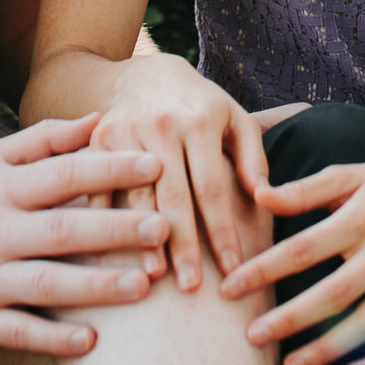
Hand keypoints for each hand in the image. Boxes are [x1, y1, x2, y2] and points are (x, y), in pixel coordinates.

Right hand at [0, 113, 172, 355]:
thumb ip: (45, 140)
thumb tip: (100, 119)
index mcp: (2, 189)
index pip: (64, 174)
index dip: (111, 168)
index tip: (157, 164)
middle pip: (63, 231)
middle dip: (116, 229)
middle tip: (165, 227)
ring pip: (47, 285)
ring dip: (97, 288)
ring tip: (144, 286)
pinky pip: (19, 333)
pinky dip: (54, 339)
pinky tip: (93, 341)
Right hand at [90, 52, 270, 291]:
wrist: (149, 76)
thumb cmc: (204, 108)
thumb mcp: (237, 121)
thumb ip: (254, 159)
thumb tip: (265, 198)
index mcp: (200, 121)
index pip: (214, 187)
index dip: (222, 230)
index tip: (234, 268)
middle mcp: (161, 125)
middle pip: (174, 196)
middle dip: (183, 245)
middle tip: (193, 289)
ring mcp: (126, 131)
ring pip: (135, 195)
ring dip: (143, 238)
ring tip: (153, 278)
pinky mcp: (98, 140)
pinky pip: (99, 186)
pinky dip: (106, 221)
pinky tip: (112, 254)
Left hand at [221, 153, 364, 364]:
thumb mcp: (348, 175)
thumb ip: (303, 189)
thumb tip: (257, 194)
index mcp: (363, 217)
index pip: (304, 248)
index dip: (264, 269)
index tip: (230, 288)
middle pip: (333, 295)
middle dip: (290, 320)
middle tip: (251, 336)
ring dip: (327, 350)